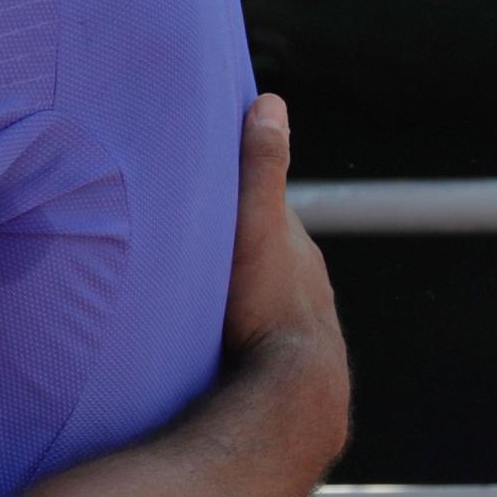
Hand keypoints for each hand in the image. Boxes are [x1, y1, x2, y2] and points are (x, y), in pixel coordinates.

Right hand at [220, 95, 348, 455]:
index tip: (206, 176)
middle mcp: (305, 281)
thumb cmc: (268, 306)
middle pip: (265, 247)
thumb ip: (261, 167)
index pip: (267, 204)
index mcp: (297, 246)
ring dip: (234, 284)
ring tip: (194, 282)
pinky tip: (211, 330)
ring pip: (263, 290)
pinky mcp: (281, 361)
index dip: (238, 189)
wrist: (292, 395)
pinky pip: (256, 328)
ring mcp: (297, 322)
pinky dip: (239, 320)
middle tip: (190, 230)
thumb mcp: (258, 225)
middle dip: (233, 238)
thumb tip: (270, 102)